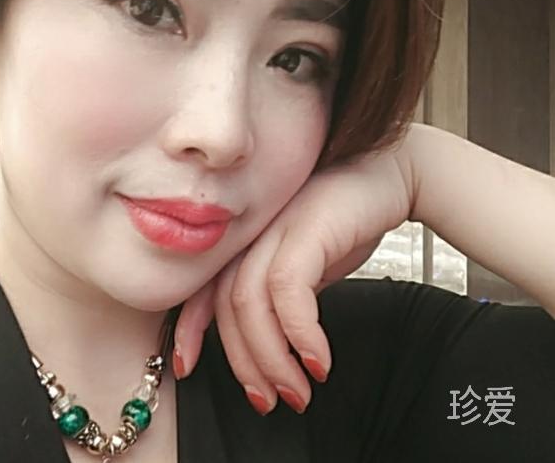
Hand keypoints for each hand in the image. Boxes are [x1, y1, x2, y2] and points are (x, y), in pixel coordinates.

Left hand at [173, 129, 416, 414]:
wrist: (389, 174)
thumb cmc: (344, 220)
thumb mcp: (305, 263)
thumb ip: (280, 293)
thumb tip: (270, 342)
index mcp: (247, 242)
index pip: (204, 289)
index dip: (189, 330)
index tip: (186, 369)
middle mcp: (254, 234)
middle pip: (227, 306)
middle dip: (244, 362)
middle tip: (268, 401)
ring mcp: (276, 229)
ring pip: (250, 303)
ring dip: (272, 358)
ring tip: (298, 392)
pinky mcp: (307, 229)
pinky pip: (288, 290)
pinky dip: (300, 333)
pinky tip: (318, 360)